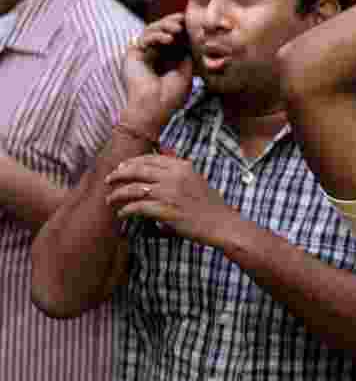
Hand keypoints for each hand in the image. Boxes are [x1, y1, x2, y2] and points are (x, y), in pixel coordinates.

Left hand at [105, 154, 232, 246]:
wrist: (221, 223)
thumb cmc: (210, 205)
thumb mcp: (196, 179)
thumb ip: (179, 170)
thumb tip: (162, 157)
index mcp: (182, 167)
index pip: (149, 159)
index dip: (132, 162)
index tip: (121, 167)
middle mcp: (174, 177)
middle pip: (137, 170)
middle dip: (118, 175)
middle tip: (109, 180)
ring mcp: (169, 193)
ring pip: (133, 189)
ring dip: (117, 194)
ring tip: (110, 200)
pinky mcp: (165, 210)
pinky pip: (137, 208)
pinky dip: (126, 211)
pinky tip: (122, 214)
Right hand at [122, 14, 193, 135]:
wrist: (153, 109)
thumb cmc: (170, 97)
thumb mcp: (185, 74)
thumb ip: (186, 56)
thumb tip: (191, 41)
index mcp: (165, 59)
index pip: (172, 38)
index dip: (180, 29)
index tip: (190, 22)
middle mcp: (153, 55)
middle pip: (160, 31)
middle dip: (171, 23)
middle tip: (182, 20)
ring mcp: (143, 54)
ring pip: (150, 31)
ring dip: (164, 27)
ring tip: (177, 30)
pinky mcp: (133, 56)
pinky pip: (143, 39)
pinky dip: (156, 36)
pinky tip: (168, 40)